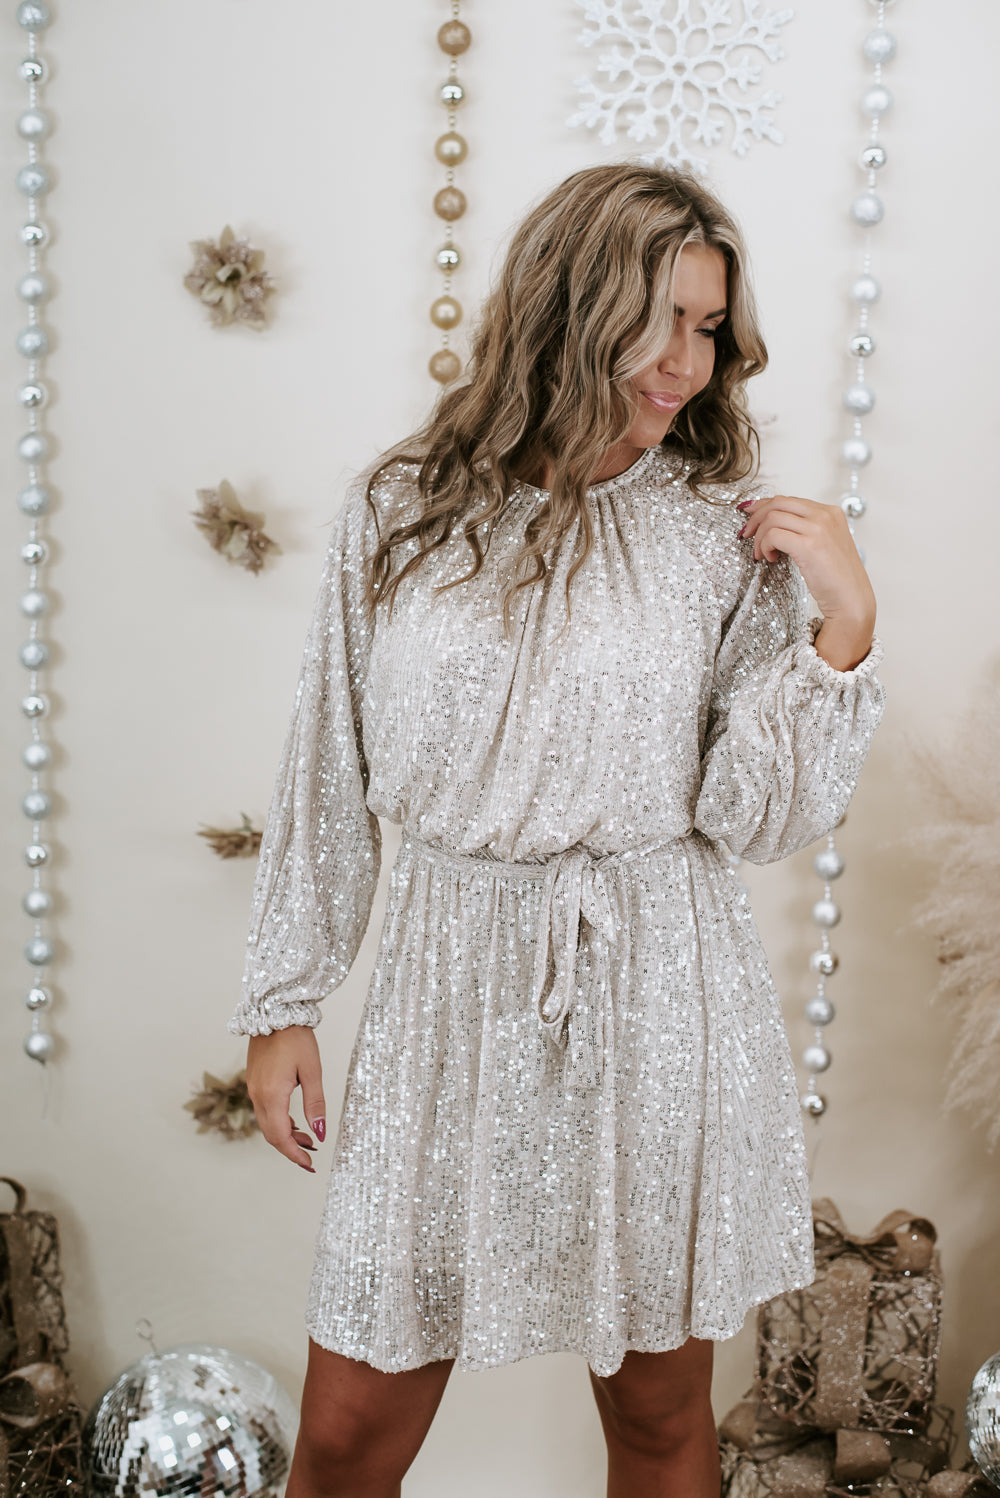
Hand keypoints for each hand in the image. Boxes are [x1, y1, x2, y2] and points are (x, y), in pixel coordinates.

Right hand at [245, 1026, 325, 1172]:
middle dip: (290, 1148)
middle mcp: (258, 1095)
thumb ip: (315, 1104)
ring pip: (267, 1123)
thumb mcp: (312, 1071)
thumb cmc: (296, 1038)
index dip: (294, 1154)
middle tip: (310, 1155)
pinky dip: (278, 1121)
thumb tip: (321, 1133)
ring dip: (285, 1135)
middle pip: (271, 1134)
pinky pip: (264, 1110)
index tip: (309, 1165)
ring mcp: (254, 1088)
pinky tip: (294, 1122)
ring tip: (307, 1139)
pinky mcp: (255, 1081)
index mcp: (272, 1095)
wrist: (275, 1012)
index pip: (281, 1136)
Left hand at [737, 493, 876, 670]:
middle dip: (755, 517)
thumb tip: (772, 522)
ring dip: (759, 536)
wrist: (852, 600)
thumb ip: (805, 530)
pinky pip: (773, 535)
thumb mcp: (824, 544)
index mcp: (831, 512)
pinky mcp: (809, 545)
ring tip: (760, 554)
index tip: (749, 515)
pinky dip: (764, 545)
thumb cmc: (836, 579)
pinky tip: (769, 558)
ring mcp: (818, 528)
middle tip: (745, 535)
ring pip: (772, 517)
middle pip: (778, 503)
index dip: (764, 506)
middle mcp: (826, 515)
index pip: (789, 500)